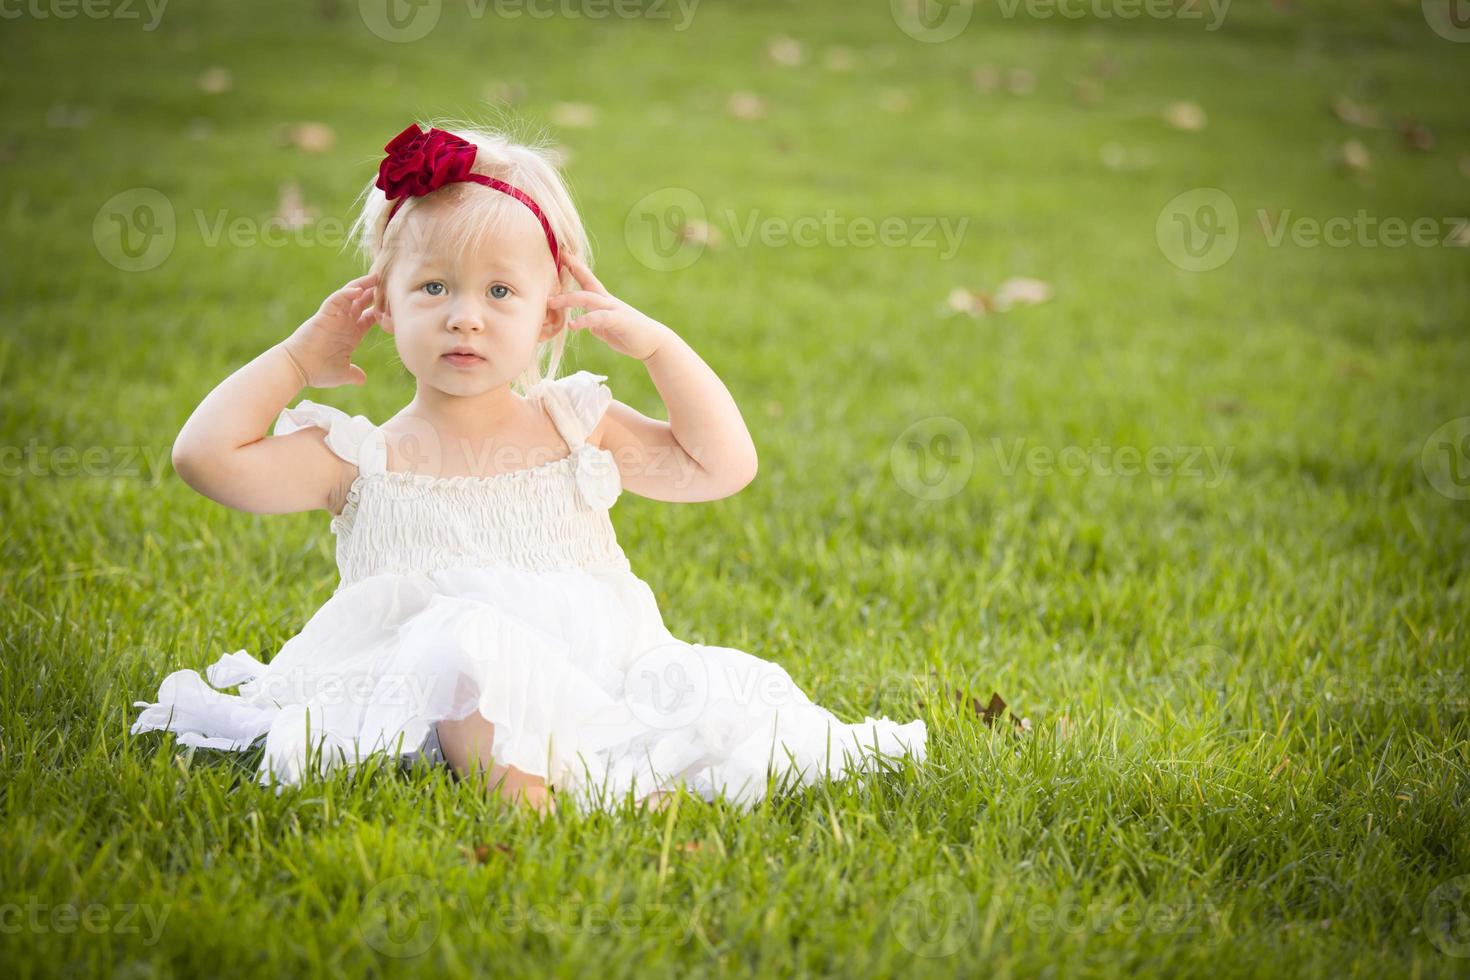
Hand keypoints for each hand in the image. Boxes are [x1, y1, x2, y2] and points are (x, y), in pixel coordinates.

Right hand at [281, 272, 378, 386]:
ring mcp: (334, 317)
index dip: (380, 311)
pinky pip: (336, 300)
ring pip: (349, 296)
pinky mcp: (323, 315)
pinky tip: (358, 289)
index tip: (394, 307)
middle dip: (373, 292)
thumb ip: (353, 374)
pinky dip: (346, 293)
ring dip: (362, 286)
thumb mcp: (342, 373)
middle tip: (388, 282)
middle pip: (361, 302)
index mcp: (350, 334)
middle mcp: (343, 323)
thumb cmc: (317, 371)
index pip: (368, 318)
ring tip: (375, 277)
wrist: (298, 370)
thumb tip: (362, 379)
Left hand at [547, 255, 672, 360]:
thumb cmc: (630, 335)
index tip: (562, 253)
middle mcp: (608, 301)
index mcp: (604, 301)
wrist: (654, 344)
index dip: (575, 266)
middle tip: (550, 267)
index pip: (587, 279)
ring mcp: (614, 310)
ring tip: (551, 303)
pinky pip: (599, 318)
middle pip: (586, 283)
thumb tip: (583, 323)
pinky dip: (585, 320)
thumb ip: (594, 322)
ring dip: (569, 299)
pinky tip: (573, 325)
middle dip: (570, 272)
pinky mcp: (619, 321)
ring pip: (589, 298)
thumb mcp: (606, 328)